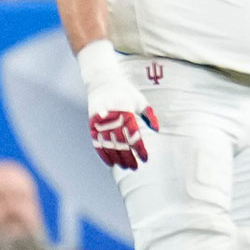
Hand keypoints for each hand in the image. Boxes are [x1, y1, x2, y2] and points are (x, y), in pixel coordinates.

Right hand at [77, 41, 157, 169]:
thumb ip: (149, 114)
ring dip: (117, 158)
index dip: (139, 149)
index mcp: (125, 111)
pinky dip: (104, 154)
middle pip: (121, 143)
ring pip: (109, 145)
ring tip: (125, 167)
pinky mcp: (92, 124)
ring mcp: (100, 122)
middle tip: (135, 167)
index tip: (145, 158)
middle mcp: (111, 118)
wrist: (101, 81)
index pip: (133, 135)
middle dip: (128, 157)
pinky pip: (97, 143)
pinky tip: (111, 163)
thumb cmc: (125, 92)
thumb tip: (157, 129)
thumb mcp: (140, 100)